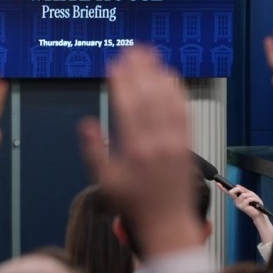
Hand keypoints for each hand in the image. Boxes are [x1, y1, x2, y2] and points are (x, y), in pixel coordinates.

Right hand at [79, 46, 203, 256]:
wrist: (167, 222)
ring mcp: (175, 142)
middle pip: (149, 99)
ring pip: (167, 101)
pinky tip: (169, 76)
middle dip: (140, 72)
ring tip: (149, 55)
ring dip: (157, 75)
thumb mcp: (104, 181)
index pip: (128, 108)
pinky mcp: (186, 143)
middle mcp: (158, 144)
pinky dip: (176, 91)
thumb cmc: (133, 203)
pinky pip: (183, 112)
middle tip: (132, 50)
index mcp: (134, 151)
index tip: (115, 64)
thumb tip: (86, 123)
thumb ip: (95, 150)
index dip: (122, 83)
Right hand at [217, 183, 264, 219]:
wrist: (259, 213)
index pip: (228, 192)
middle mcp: (235, 201)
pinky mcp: (242, 207)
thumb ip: (245, 190)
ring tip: (254, 200)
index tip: (218, 183)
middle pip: (232, 191)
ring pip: (243, 195)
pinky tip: (255, 203)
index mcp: (237, 198)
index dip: (222, 188)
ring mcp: (238, 204)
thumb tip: (237, 185)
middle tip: (246, 192)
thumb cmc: (255, 205)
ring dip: (251, 196)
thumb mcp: (251, 194)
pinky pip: (247, 199)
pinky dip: (253, 199)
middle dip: (239, 189)